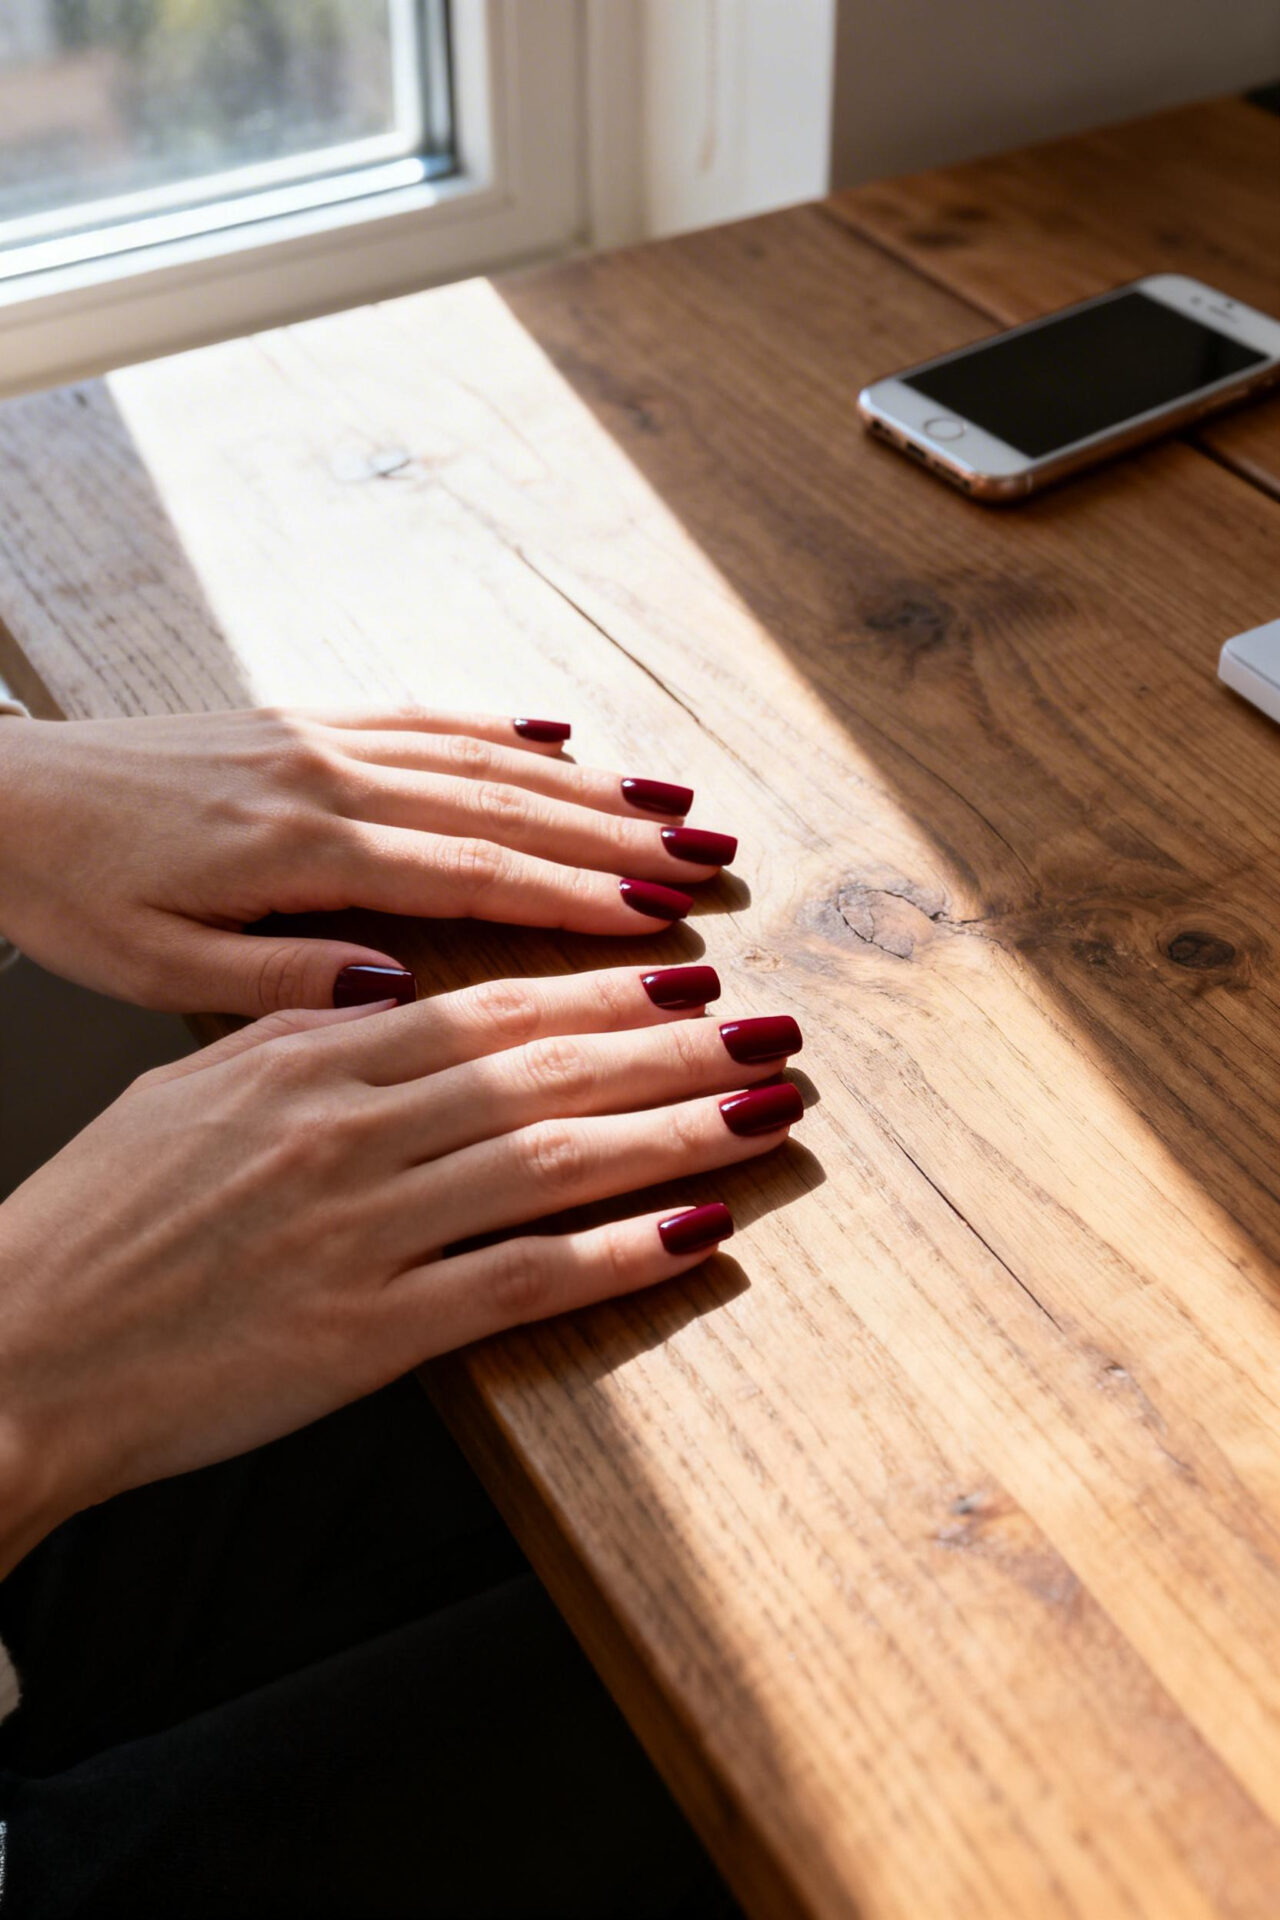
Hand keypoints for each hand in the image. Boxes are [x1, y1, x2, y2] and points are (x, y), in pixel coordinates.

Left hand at [0, 708, 737, 1014]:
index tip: (659, 919)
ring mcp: (314, 736)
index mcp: (296, 848)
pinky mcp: (296, 719)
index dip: (573, 898)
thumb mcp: (149, 969)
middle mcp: (323, 776)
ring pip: (476, 753)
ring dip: (582, 780)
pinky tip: (556, 738)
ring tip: (671, 803)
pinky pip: (420, 715)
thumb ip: (277, 982)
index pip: (466, 875)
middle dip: (615, 834)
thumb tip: (395, 988)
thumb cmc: (64, 892)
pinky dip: (498, 728)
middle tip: (708, 860)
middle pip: (498, 803)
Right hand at [0, 966, 802, 1567]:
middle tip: (774, 1023)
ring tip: (771, 1106)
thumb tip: (396, 996)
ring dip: (682, 1128)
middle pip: (550, 1065)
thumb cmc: (98, 1224)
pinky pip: (523, 1281)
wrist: (18, 1351)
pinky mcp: (367, 1332)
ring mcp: (361, 1227)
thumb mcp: (192, 1089)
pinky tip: (702, 1231)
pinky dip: (621, 1254)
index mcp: (304, 1055)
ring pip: (558, 1157)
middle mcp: (346, 1126)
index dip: (605, 982)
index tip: (685, 966)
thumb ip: (302, 1034)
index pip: (489, 1002)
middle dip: (679, 1041)